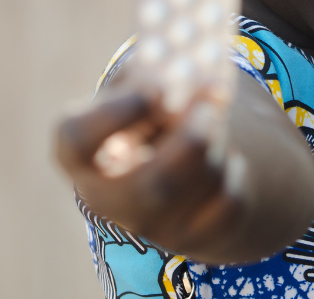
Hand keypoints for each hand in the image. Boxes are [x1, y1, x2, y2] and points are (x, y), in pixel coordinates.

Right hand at [56, 86, 242, 252]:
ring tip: (214, 123)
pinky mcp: (190, 238)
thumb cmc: (149, 116)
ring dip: (215, 146)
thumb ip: (156, 76)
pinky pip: (228, 207)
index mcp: (83, 155)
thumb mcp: (142, 87)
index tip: (152, 93)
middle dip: (191, 141)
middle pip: (153, 183)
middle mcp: (107, 198)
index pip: (76, 143)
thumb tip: (184, 80)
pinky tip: (230, 161)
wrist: (179, 164)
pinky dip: (236, 175)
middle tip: (209, 108)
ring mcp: (149, 225)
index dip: (112, 117)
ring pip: (194, 190)